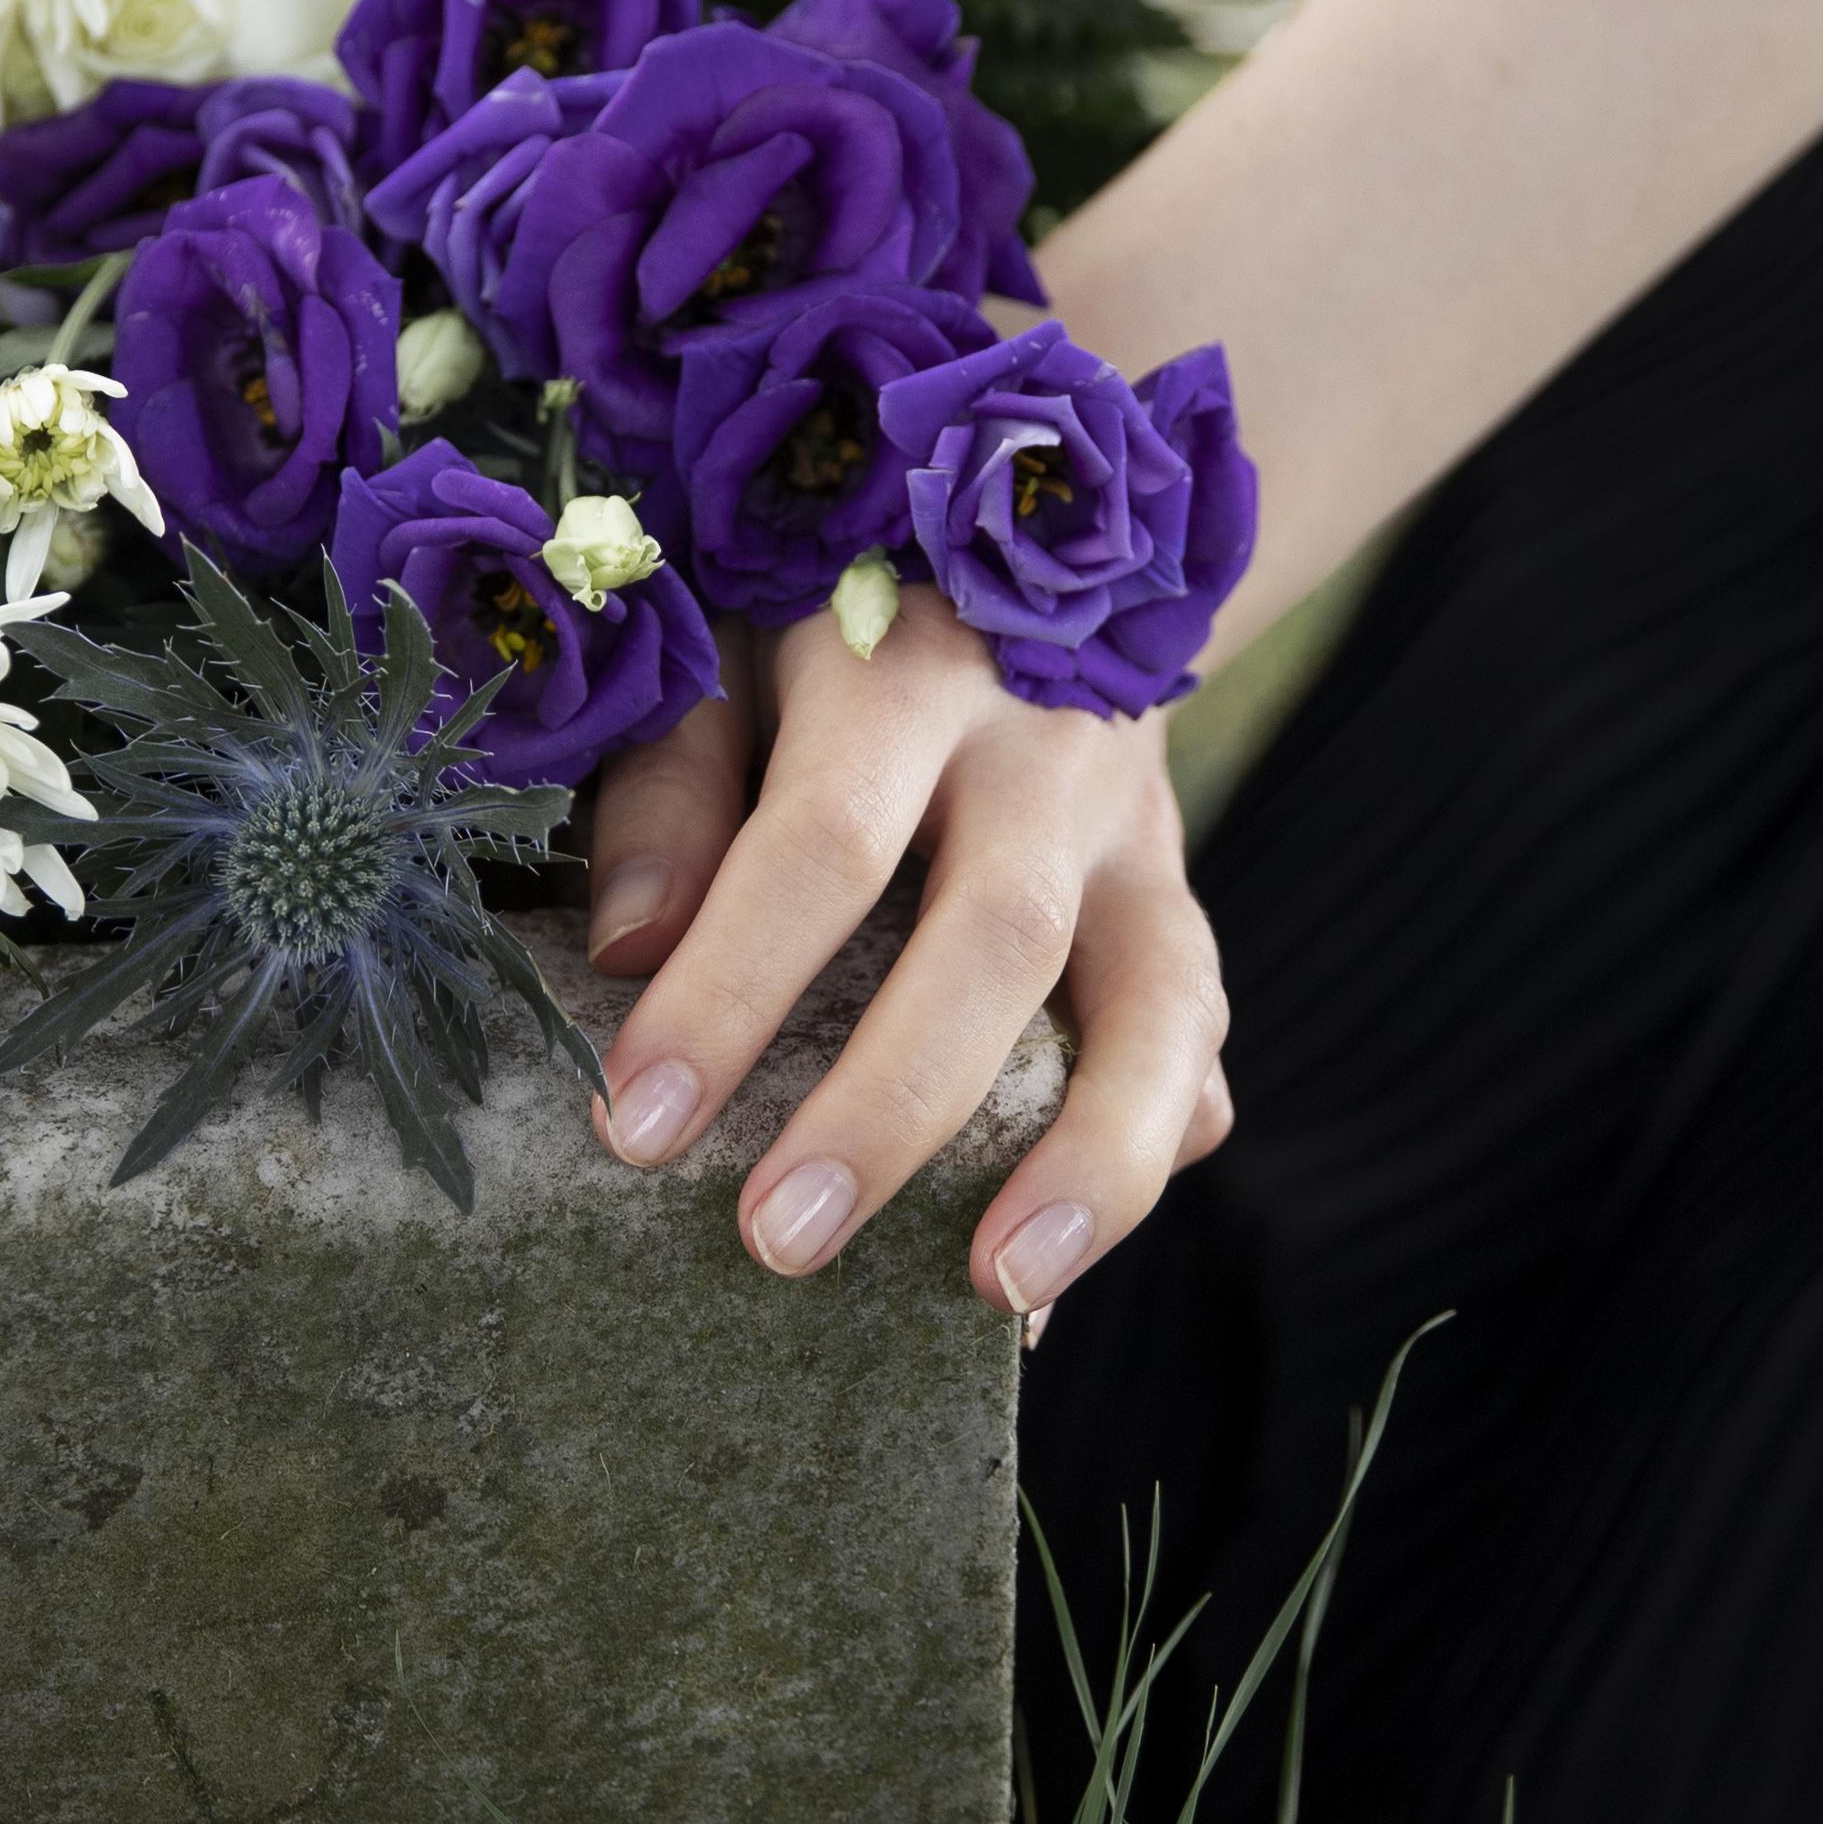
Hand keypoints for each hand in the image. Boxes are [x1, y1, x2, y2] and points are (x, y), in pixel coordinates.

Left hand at [580, 591, 1234, 1316]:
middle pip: (994, 940)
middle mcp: (1046, 749)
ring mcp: (1141, 830)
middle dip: (889, 1107)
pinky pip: (1196, 1037)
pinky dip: (1146, 1151)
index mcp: (906, 666)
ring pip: (1159, 1000)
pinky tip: (1057, 1258)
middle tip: (776, 1242)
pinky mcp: (1180, 898)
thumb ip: (672, 783)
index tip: (636, 1125)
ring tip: (1000, 1291)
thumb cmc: (821, 615)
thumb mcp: (721, 643)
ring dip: (1090, 1158)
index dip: (731, 989)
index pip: (820, 842)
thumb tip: (626, 954)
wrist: (1030, 532)